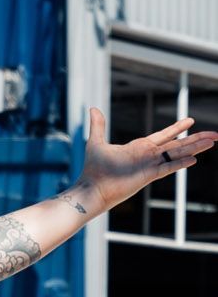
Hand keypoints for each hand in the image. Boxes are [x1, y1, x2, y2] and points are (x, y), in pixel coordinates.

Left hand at [80, 103, 216, 212]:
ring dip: (195, 147)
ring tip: (212, 141)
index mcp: (140, 147)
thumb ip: (98, 125)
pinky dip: (180, 163)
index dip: (177, 128)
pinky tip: (194, 159)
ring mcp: (150, 165)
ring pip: (178, 153)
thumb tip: (93, 108)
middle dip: (196, 138)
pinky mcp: (148, 175)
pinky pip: (168, 167)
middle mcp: (148, 156)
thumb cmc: (93, 169)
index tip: (191, 121)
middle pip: (178, 144)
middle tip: (214, 134)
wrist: (91, 188)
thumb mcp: (96, 142)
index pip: (164, 135)